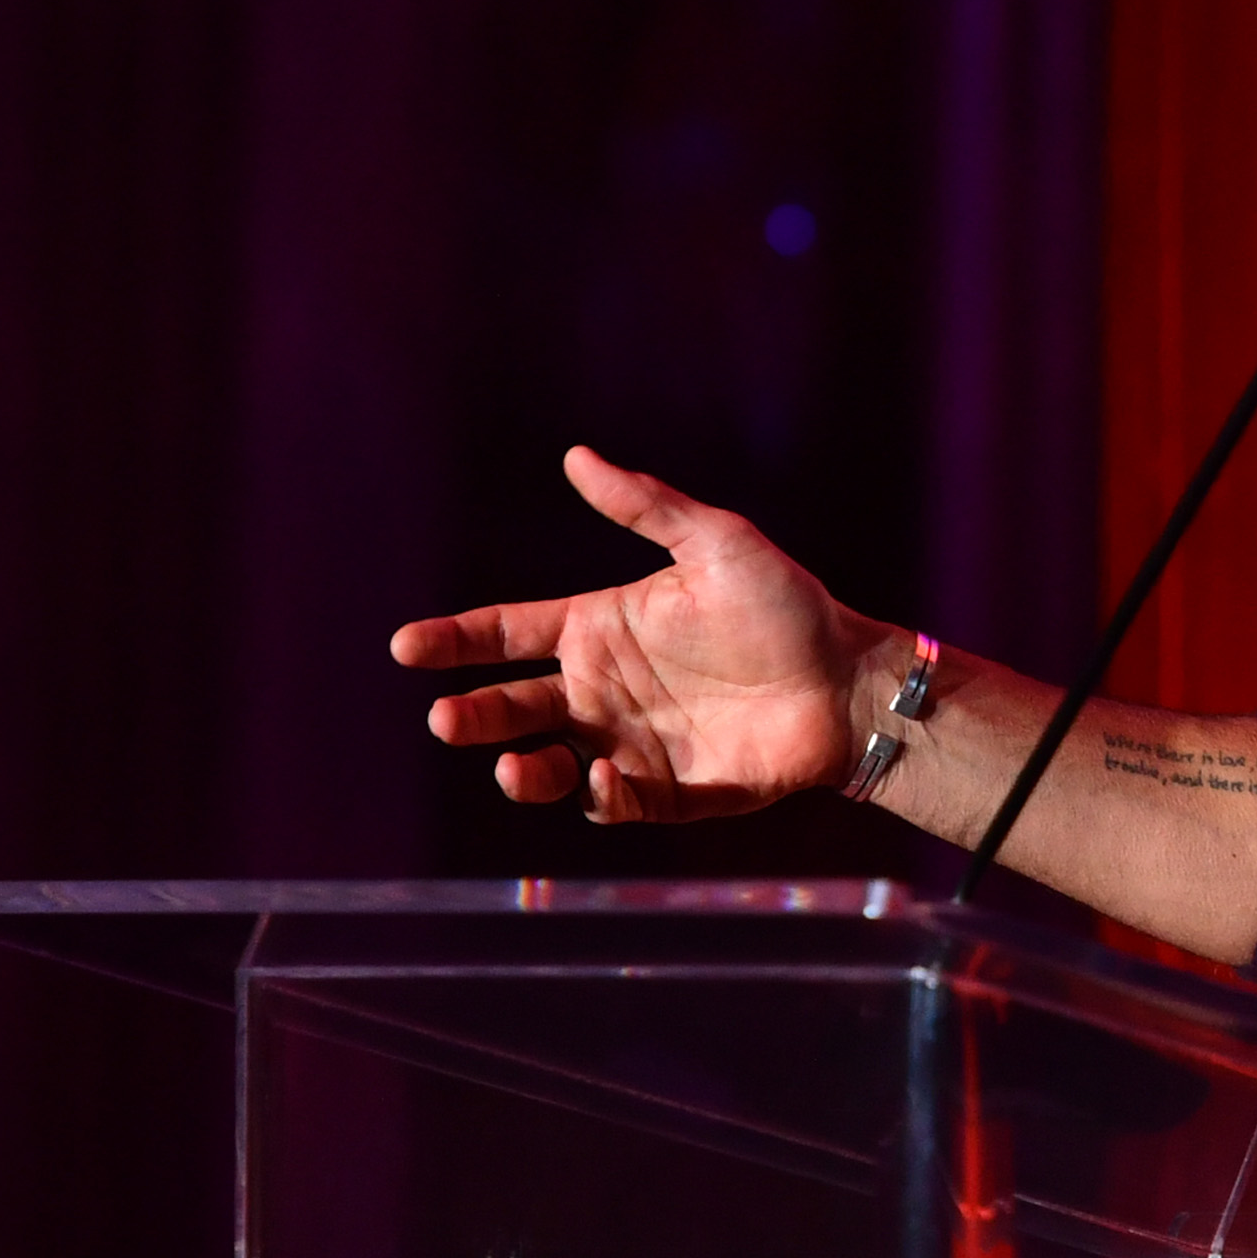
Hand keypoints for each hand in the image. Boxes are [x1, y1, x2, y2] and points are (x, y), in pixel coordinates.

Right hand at [391, 447, 883, 821]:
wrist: (848, 679)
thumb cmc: (784, 607)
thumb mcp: (715, 542)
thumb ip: (645, 506)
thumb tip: (575, 454)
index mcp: (600, 629)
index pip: (507, 633)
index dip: (456, 640)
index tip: (408, 646)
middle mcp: (602, 691)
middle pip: (513, 707)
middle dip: (473, 716)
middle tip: (446, 719)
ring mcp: (632, 744)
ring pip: (551, 767)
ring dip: (521, 770)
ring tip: (511, 765)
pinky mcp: (671, 793)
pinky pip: (619, 803)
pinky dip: (602, 796)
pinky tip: (603, 776)